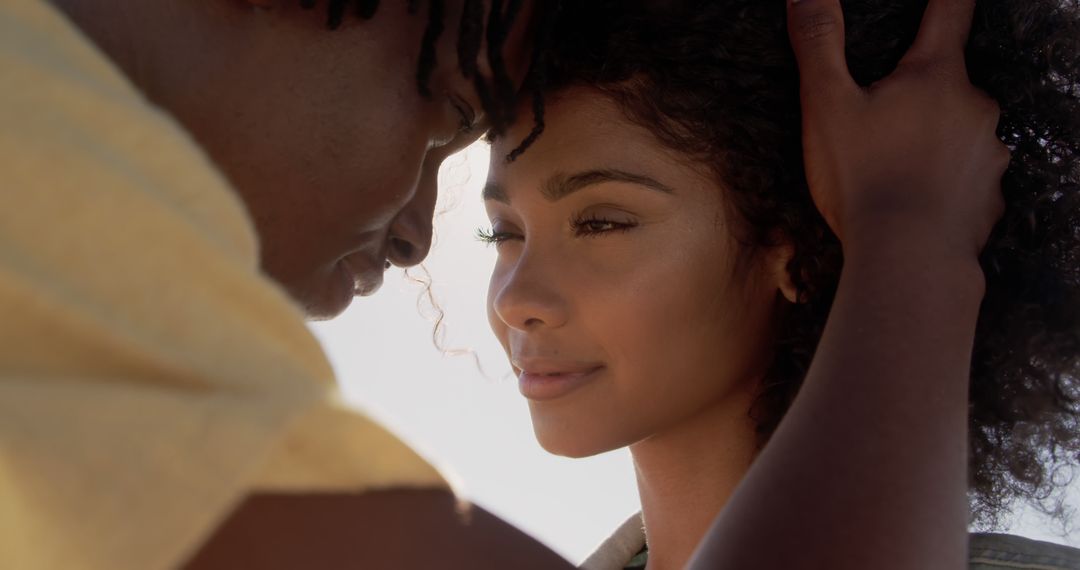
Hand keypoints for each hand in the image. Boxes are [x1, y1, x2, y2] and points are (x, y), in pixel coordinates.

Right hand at [787, 0, 1008, 257]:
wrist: (908, 259)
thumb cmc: (864, 180)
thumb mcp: (827, 105)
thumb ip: (818, 43)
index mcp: (936, 75)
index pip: (951, 11)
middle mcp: (975, 107)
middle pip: (947, 81)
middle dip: (917, 92)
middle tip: (876, 121)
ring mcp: (989, 154)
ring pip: (958, 132)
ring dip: (930, 140)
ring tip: (889, 171)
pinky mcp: (990, 197)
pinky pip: (965, 178)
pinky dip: (942, 183)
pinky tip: (911, 202)